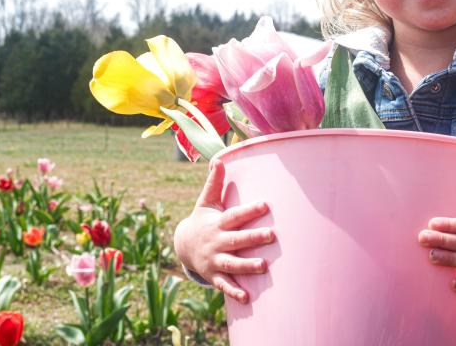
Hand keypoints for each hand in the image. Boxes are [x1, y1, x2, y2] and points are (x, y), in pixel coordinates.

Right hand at [174, 160, 274, 303]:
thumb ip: (215, 182)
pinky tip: (247, 297)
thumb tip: (218, 158)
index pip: (235, 216)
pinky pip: (224, 284)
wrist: (183, 244)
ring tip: (264, 266)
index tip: (266, 205)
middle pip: (236, 239)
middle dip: (253, 238)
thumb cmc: (202, 219)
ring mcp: (214, 260)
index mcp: (217, 223)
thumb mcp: (205, 201)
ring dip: (247, 265)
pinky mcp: (214, 274)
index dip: (250, 210)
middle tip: (272, 235)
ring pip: (232, 263)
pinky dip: (234, 291)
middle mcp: (216, 241)